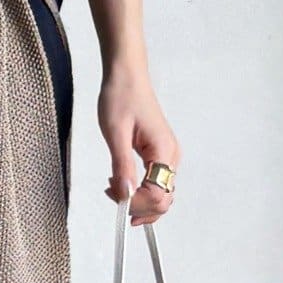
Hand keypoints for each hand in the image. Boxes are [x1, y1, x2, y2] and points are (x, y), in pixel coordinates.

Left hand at [99, 67, 178, 225]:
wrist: (126, 76)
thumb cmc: (121, 97)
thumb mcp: (116, 133)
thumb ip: (122, 166)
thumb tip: (125, 195)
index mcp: (164, 150)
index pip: (158, 194)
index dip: (137, 203)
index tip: (113, 195)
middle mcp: (171, 156)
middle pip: (164, 199)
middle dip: (139, 206)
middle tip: (111, 195)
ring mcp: (167, 156)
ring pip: (160, 193)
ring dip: (138, 200)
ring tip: (112, 189)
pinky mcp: (158, 154)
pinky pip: (154, 182)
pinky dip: (139, 190)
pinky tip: (120, 183)